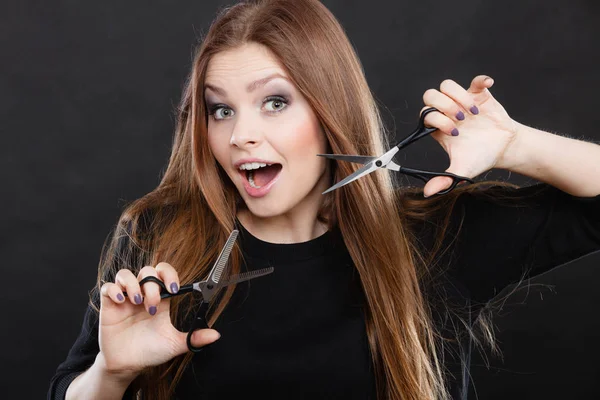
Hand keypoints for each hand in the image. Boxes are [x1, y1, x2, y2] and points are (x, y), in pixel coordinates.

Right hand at [98, 262, 220, 379]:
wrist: (128, 365)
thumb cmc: (151, 351)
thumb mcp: (174, 344)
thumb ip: (194, 338)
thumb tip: (216, 335)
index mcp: (161, 299)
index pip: (165, 273)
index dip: (170, 274)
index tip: (174, 288)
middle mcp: (143, 295)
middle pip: (147, 271)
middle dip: (152, 283)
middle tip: (154, 303)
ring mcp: (126, 299)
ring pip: (126, 274)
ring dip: (133, 284)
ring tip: (137, 302)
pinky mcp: (109, 306)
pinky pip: (108, 287)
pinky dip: (114, 290)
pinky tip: (121, 301)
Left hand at [420, 75, 519, 196]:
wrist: (503, 148)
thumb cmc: (479, 157)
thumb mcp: (461, 169)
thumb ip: (444, 179)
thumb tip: (427, 193)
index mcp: (437, 127)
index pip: (425, 115)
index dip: (437, 120)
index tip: (454, 132)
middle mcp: (445, 111)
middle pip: (430, 95)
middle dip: (443, 105)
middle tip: (460, 119)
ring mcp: (461, 101)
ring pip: (447, 85)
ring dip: (459, 97)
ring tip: (473, 113)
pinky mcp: (478, 93)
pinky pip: (475, 80)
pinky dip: (480, 80)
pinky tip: (486, 87)